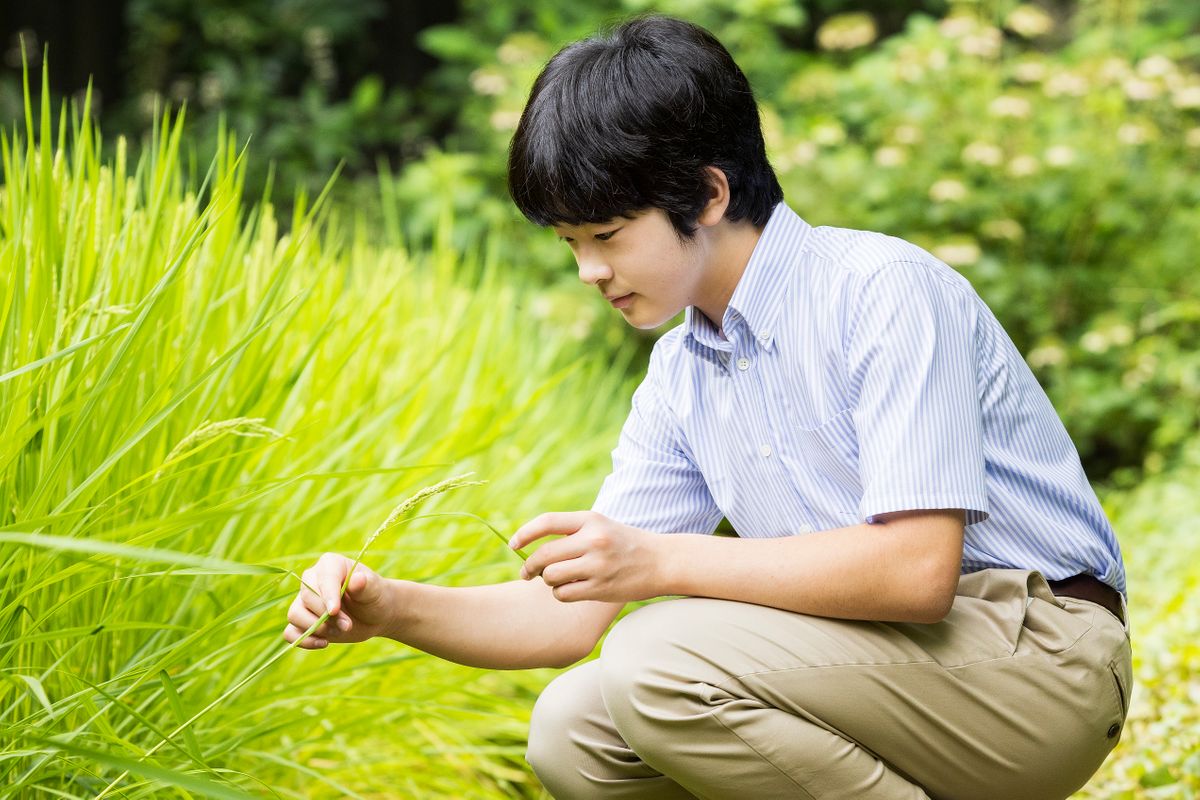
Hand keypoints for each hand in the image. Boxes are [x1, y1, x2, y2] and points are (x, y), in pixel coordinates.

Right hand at [282, 553, 393, 648]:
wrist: (374, 615)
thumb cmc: (375, 597)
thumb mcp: (375, 591)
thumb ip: (366, 585)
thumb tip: (358, 579)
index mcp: (330, 564)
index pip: (322, 579)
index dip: (327, 596)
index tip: (334, 611)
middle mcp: (312, 579)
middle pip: (306, 598)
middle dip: (327, 616)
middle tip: (348, 625)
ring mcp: (304, 601)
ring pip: (294, 614)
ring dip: (316, 628)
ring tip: (340, 631)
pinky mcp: (301, 621)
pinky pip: (290, 632)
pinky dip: (304, 640)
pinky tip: (324, 643)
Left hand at [509, 511, 663, 602]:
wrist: (662, 561)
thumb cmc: (625, 543)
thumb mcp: (601, 526)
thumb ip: (571, 532)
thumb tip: (531, 546)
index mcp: (590, 519)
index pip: (547, 522)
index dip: (524, 534)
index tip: (513, 545)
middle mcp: (593, 540)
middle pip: (544, 555)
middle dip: (530, 566)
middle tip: (528, 573)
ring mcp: (597, 565)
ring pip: (551, 576)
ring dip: (548, 581)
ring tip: (559, 579)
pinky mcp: (600, 587)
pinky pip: (563, 594)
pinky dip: (561, 594)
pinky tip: (571, 589)